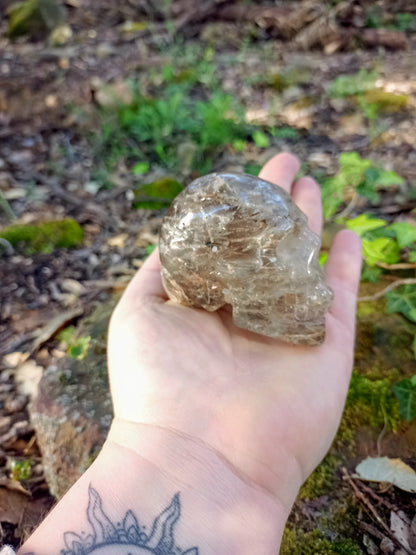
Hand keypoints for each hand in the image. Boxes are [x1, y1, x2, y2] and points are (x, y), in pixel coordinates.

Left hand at [107, 153, 361, 511]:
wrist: (200, 458)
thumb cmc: (156, 385)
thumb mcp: (138, 314)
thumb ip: (160, 271)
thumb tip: (173, 236)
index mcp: (206, 304)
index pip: (227, 245)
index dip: (235, 208)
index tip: (242, 176)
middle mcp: (247, 313)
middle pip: (267, 245)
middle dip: (276, 203)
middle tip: (285, 162)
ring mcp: (287, 329)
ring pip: (304, 263)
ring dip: (310, 222)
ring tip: (311, 183)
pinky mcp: (326, 350)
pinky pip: (341, 300)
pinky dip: (347, 268)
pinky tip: (348, 236)